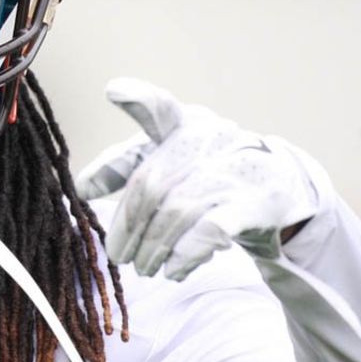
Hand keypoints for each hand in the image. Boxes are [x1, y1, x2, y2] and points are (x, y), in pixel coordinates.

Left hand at [75, 78, 318, 280]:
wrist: (280, 186)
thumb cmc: (208, 173)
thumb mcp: (170, 160)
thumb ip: (125, 167)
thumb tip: (80, 188)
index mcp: (183, 126)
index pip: (160, 108)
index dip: (138, 98)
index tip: (115, 91)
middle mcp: (209, 141)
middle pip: (152, 184)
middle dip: (129, 227)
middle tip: (119, 256)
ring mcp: (233, 171)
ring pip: (177, 212)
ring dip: (153, 248)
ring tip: (145, 268)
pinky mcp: (255, 204)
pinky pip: (211, 231)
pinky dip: (185, 254)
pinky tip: (174, 270)